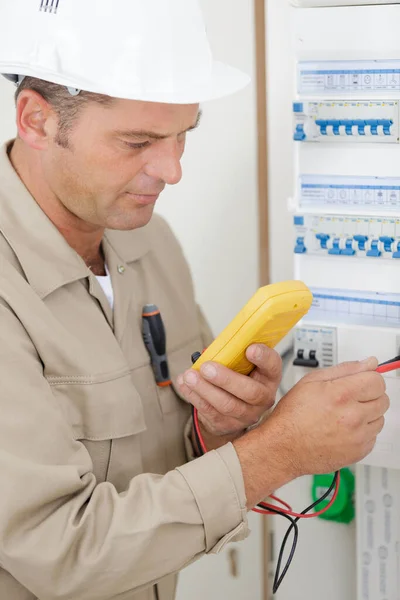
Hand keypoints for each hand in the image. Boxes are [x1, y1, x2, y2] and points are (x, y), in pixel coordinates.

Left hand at [177, 344, 281, 437]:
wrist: (231, 406)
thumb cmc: (237, 376)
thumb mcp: (241, 363)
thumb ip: (233, 354)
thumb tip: (214, 348)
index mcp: (269, 376)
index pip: (273, 366)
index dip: (264, 357)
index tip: (250, 349)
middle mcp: (263, 398)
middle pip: (250, 391)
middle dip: (226, 379)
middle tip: (207, 367)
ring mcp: (247, 415)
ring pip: (227, 405)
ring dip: (205, 389)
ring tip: (190, 376)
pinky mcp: (228, 425)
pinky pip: (210, 412)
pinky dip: (195, 397)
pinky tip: (185, 385)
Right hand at [233, 357, 389, 507]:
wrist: (283, 447)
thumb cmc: (292, 416)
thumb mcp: (311, 381)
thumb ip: (345, 369)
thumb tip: (369, 363)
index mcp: (341, 395)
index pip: (377, 380)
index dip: (369, 378)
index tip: (361, 381)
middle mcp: (353, 417)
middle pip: (383, 399)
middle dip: (369, 395)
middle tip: (350, 398)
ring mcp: (358, 437)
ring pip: (380, 418)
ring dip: (368, 414)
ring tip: (345, 415)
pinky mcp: (359, 452)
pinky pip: (374, 436)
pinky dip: (363, 432)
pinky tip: (344, 429)